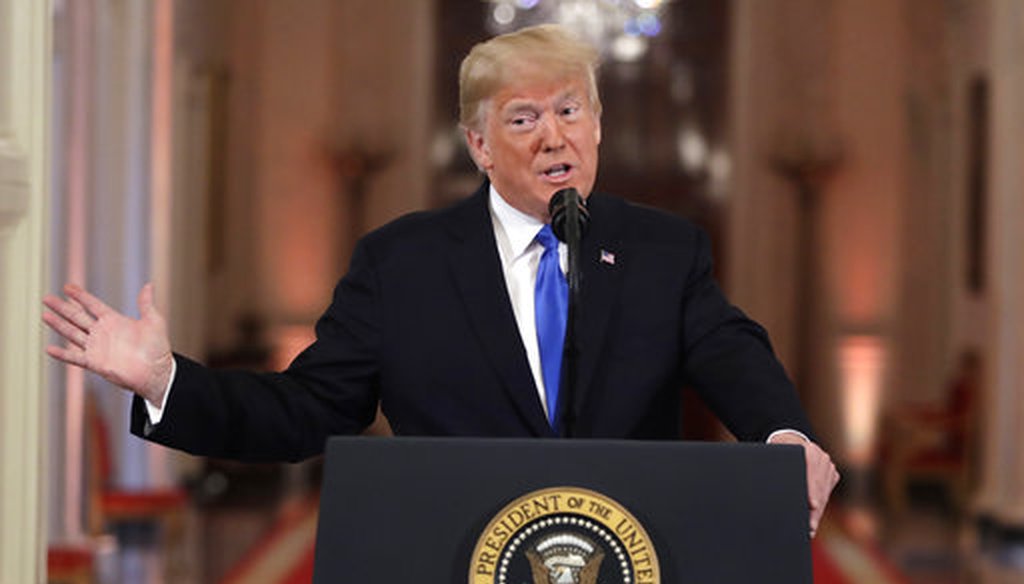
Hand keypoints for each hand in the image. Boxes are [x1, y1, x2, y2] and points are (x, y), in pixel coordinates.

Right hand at [42, 283, 173, 404]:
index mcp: (114, 320)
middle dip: (62, 307)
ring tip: (45, 315)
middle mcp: (103, 332)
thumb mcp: (154, 322)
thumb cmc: (158, 348)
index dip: (81, 296)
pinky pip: (75, 357)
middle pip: (77, 316)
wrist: (156, 372)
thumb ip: (147, 304)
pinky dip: (63, 354)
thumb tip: (149, 285)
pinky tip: (50, 349)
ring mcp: (97, 347)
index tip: (67, 287)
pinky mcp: (95, 362)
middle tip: (47, 298)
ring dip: (59, 325)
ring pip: (73, 333)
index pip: (93, 305)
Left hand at [768, 432, 839, 537]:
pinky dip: (820, 507)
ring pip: (824, 493)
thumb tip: (771, 488)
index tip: (812, 504)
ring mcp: (829, 466)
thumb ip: (775, 468)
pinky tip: (813, 520)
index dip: (812, 490)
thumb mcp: (774, 455)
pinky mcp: (832, 474)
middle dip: (815, 509)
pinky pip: (827, 493)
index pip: (811, 473)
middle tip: (809, 527)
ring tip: (810, 529)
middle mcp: (822, 457)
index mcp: (808, 450)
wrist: (789, 440)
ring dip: (818, 512)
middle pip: (819, 487)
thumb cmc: (777, 451)